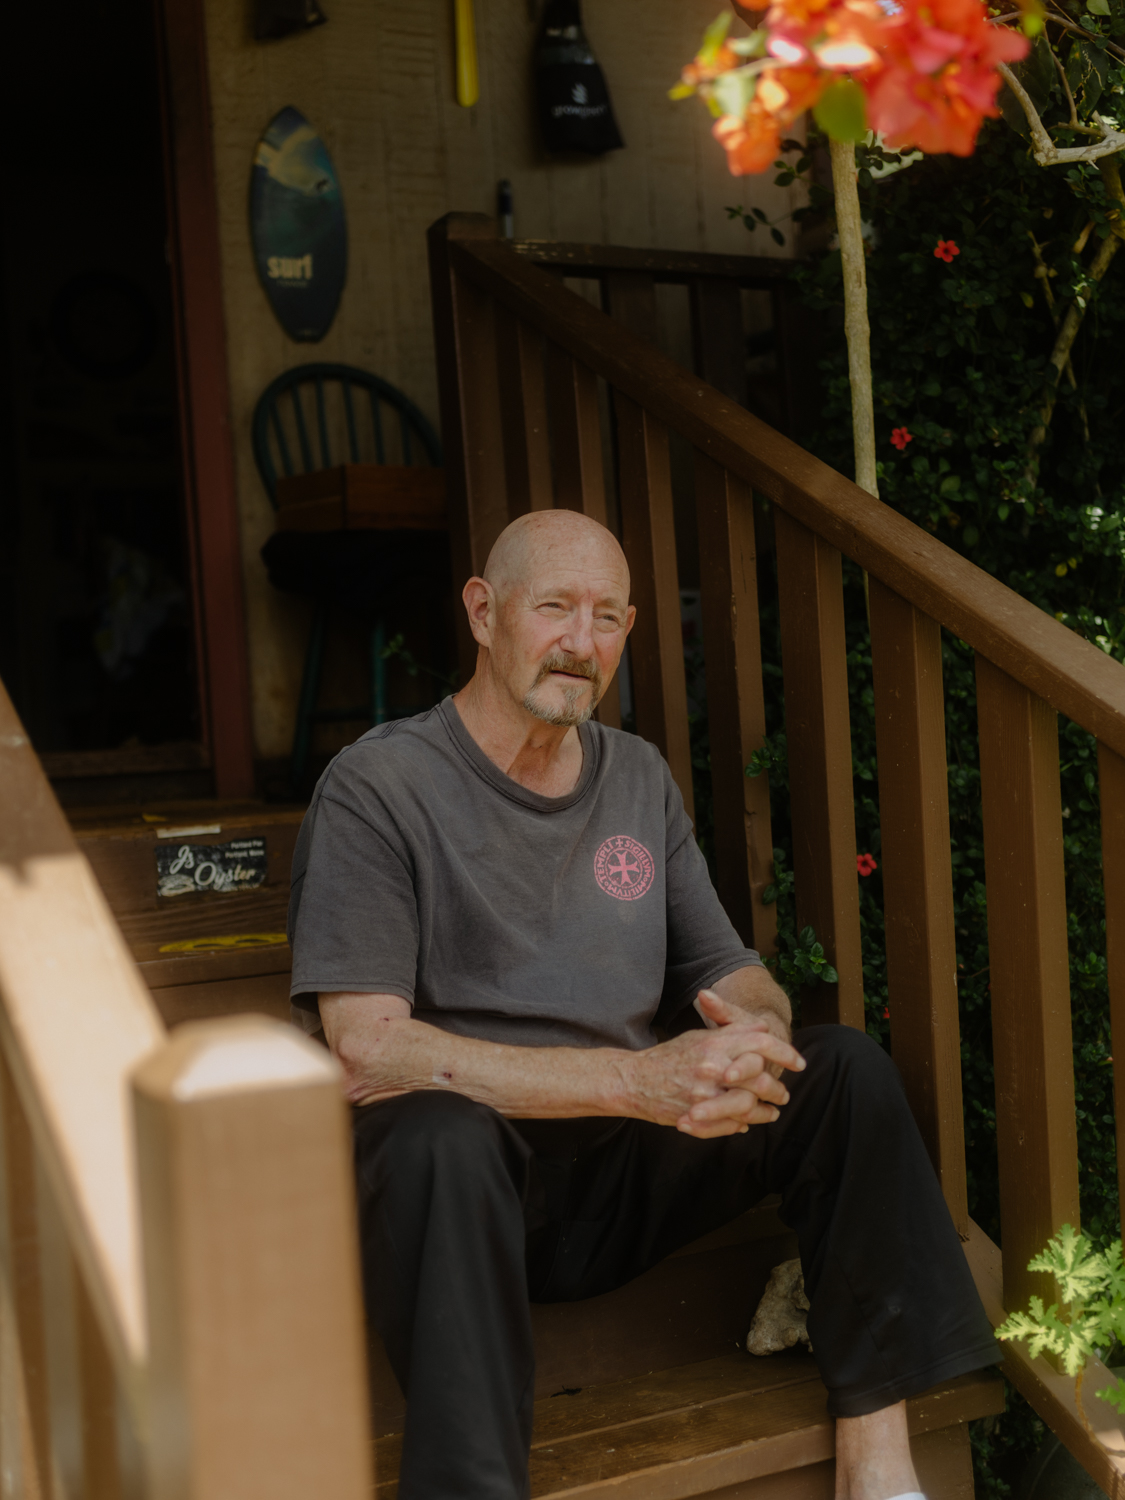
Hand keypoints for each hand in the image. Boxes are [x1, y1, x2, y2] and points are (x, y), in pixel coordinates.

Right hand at [622, 991, 805, 1139]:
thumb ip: (732, 1032)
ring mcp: (705, 1094)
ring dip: (765, 1111)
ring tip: (773, 1112)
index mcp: (715, 1043)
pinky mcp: (698, 1115)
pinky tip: (749, 1123)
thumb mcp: (700, 1037)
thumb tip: (762, 1028)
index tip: (799, 1063)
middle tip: (785, 1093)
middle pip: (760, 1078)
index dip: (784, 1053)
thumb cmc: (668, 1056)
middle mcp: (713, 1067)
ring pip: (749, 1105)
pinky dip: (744, 1124)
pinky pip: (730, 1124)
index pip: (760, 1044)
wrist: (634, 1080)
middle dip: (778, 1088)